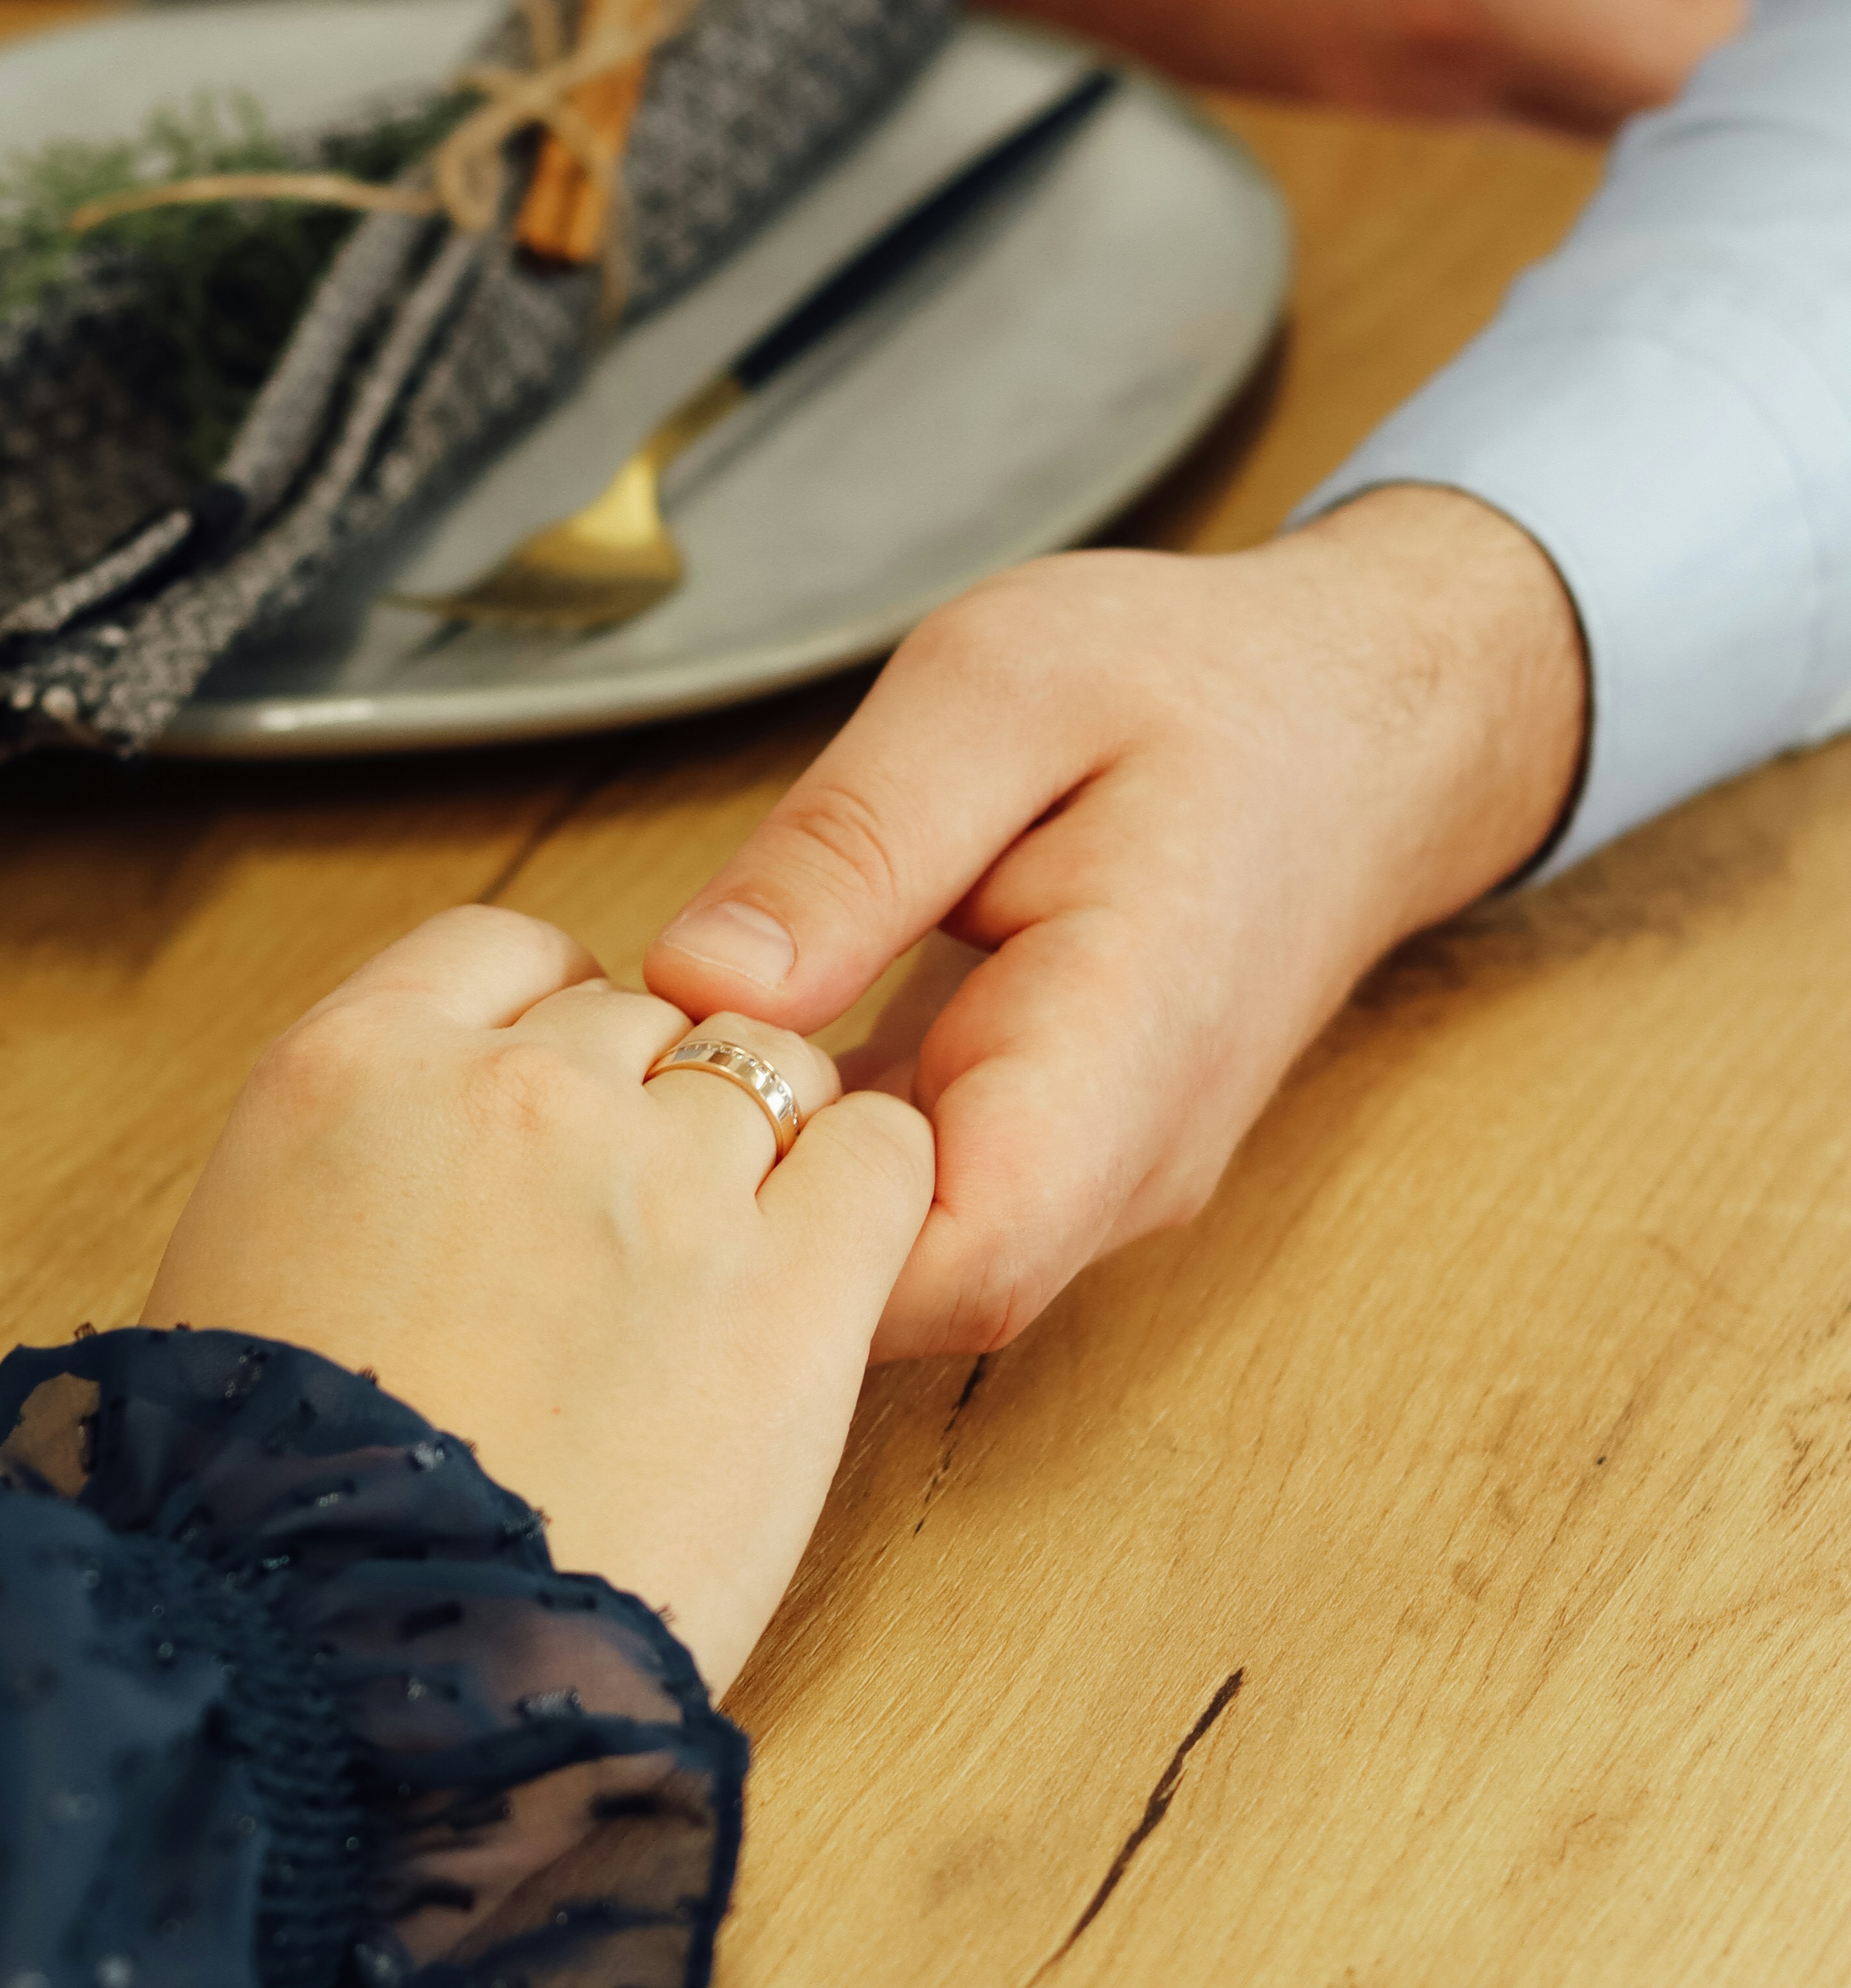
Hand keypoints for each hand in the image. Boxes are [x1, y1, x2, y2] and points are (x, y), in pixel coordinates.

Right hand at [140, 908, 933, 1688]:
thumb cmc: (272, 1531)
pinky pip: (884, 1155)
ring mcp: (661, 1177)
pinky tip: (834, 1273)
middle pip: (638, 1013)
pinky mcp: (792, 1287)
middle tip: (641, 1237)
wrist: (358, 1672)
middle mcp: (511, 1090)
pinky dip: (872, 1194)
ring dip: (767, 1146)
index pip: (501, 951)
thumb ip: (350, 1182)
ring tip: (736, 1272)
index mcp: (346, 1076)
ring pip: (770, 1066)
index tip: (563, 1109)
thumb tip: (423, 1185)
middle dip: (652, 1102)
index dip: (551, 1022)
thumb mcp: (243, 1288)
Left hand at [641, 489, 1586, 1360]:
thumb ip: (852, 843)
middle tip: (627, 1081)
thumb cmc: (1193, 688)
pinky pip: (912, 1217)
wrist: (1360, 724)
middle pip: (902, 1299)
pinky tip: (727, 1058)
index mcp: (1124, 1053)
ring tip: (667, 1061)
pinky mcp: (1051, 1166)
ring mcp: (1091, 1186)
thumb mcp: (999, 689)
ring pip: (897, 1273)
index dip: (788, 1233)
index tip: (682, 1107)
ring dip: (767, 1195)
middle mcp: (1120, 1169)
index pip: (956, 1263)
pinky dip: (806, 1158)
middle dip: (742, 1226)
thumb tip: (698, 983)